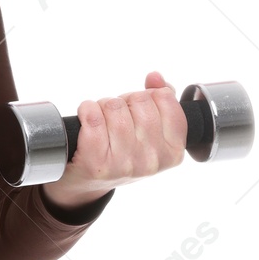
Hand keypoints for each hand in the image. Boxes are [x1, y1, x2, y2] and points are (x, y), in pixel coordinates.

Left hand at [42, 71, 186, 207]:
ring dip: (103, 105)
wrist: (89, 181)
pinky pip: (92, 117)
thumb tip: (155, 77)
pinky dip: (86, 110)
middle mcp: (151, 160)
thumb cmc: (123, 152)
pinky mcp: (96, 162)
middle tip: (117, 115)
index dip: (148, 95)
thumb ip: (160, 101)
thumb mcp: (150, 133)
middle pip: (139, 100)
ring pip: (114, 106)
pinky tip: (86, 119)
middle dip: (124, 100)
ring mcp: (124, 163)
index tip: (139, 108)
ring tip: (102, 120)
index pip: (166, 100)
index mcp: (172, 151)